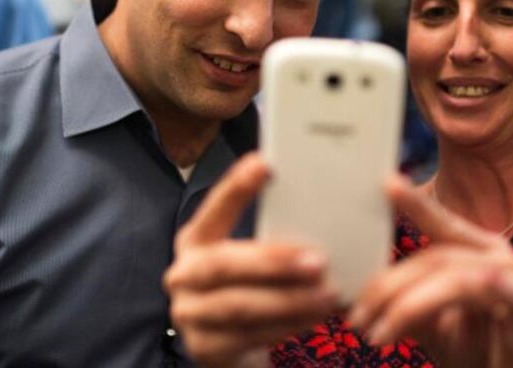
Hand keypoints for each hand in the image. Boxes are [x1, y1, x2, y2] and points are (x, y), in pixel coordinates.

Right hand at [163, 153, 339, 367]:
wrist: (228, 343)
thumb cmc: (249, 286)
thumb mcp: (250, 256)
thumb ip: (271, 235)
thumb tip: (322, 207)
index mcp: (195, 240)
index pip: (212, 210)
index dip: (235, 187)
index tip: (264, 164)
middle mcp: (184, 275)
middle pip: (222, 265)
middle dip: (273, 262)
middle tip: (319, 260)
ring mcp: (190, 314)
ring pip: (239, 306)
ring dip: (289, 300)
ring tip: (328, 294)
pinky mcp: (204, 347)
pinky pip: (249, 336)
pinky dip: (286, 326)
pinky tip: (314, 317)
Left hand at [347, 176, 512, 367]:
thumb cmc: (477, 357)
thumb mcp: (430, 324)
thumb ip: (404, 302)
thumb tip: (356, 294)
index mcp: (483, 255)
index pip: (444, 226)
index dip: (418, 204)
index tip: (387, 183)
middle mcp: (505, 263)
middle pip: (437, 258)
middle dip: (389, 286)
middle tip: (356, 317)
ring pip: (456, 276)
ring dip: (408, 304)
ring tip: (377, 333)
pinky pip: (502, 294)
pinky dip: (472, 292)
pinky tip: (444, 301)